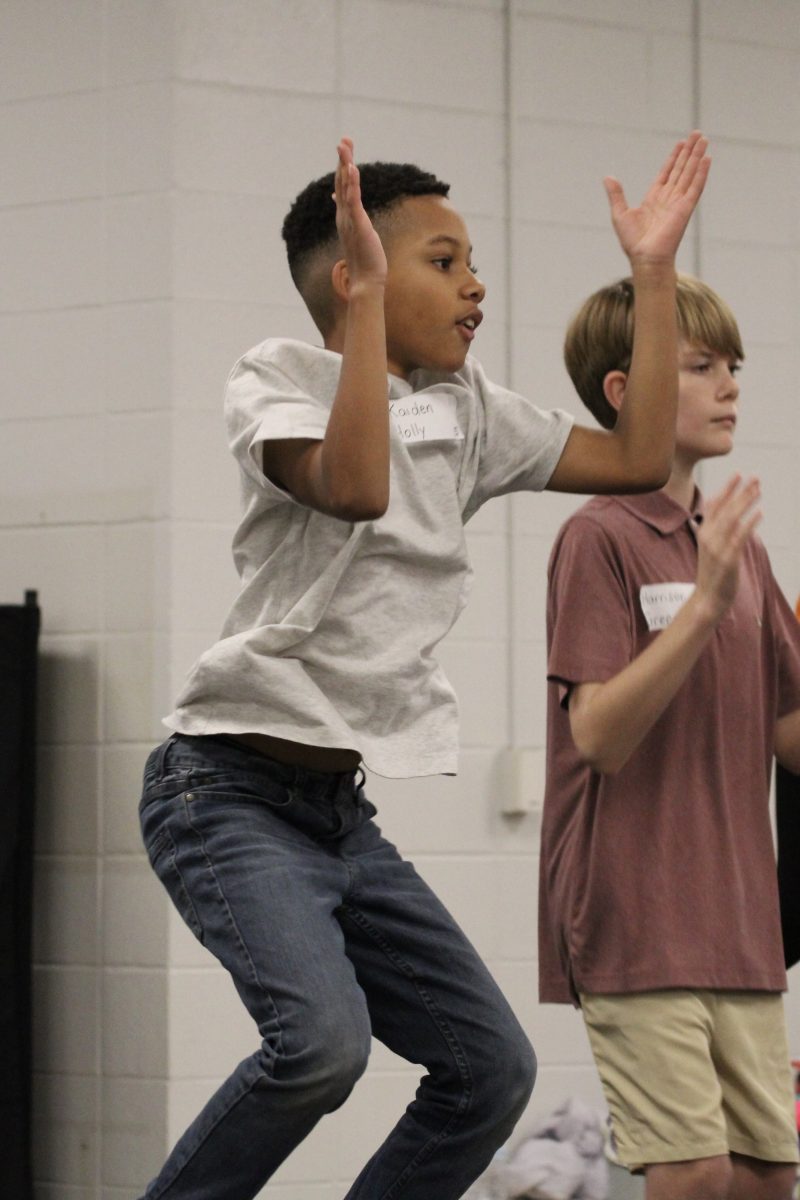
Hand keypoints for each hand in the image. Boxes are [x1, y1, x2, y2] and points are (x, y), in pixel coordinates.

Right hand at [333, 137, 386, 287]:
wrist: (366, 280)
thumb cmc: (365, 260)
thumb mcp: (359, 235)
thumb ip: (353, 221)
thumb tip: (347, 215)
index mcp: (345, 216)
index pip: (342, 186)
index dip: (343, 165)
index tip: (345, 147)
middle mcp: (344, 215)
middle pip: (341, 181)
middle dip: (343, 159)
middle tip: (344, 139)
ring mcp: (349, 220)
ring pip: (346, 187)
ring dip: (345, 165)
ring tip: (345, 146)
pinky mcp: (358, 225)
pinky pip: (354, 201)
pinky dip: (353, 184)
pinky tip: (353, 169)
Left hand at [604, 131, 710, 264]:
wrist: (644, 258)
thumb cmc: (633, 242)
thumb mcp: (620, 213)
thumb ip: (616, 195)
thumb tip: (607, 177)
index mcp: (654, 198)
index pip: (667, 173)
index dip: (674, 158)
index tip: (681, 143)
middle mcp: (669, 198)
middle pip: (681, 169)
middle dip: (689, 151)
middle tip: (697, 133)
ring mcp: (679, 202)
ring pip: (689, 173)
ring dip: (697, 156)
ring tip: (703, 138)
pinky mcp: (685, 208)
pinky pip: (695, 187)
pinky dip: (701, 173)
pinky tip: (706, 159)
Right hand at [695, 475, 760, 622]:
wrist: (707, 597)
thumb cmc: (712, 572)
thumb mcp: (710, 547)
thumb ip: (716, 529)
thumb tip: (727, 513)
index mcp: (703, 532)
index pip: (714, 504)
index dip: (726, 488)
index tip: (738, 473)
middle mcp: (708, 537)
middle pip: (725, 508)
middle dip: (741, 491)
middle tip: (755, 477)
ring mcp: (717, 548)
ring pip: (732, 518)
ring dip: (746, 502)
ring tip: (758, 489)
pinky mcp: (728, 559)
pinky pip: (740, 537)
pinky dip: (750, 523)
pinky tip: (760, 512)